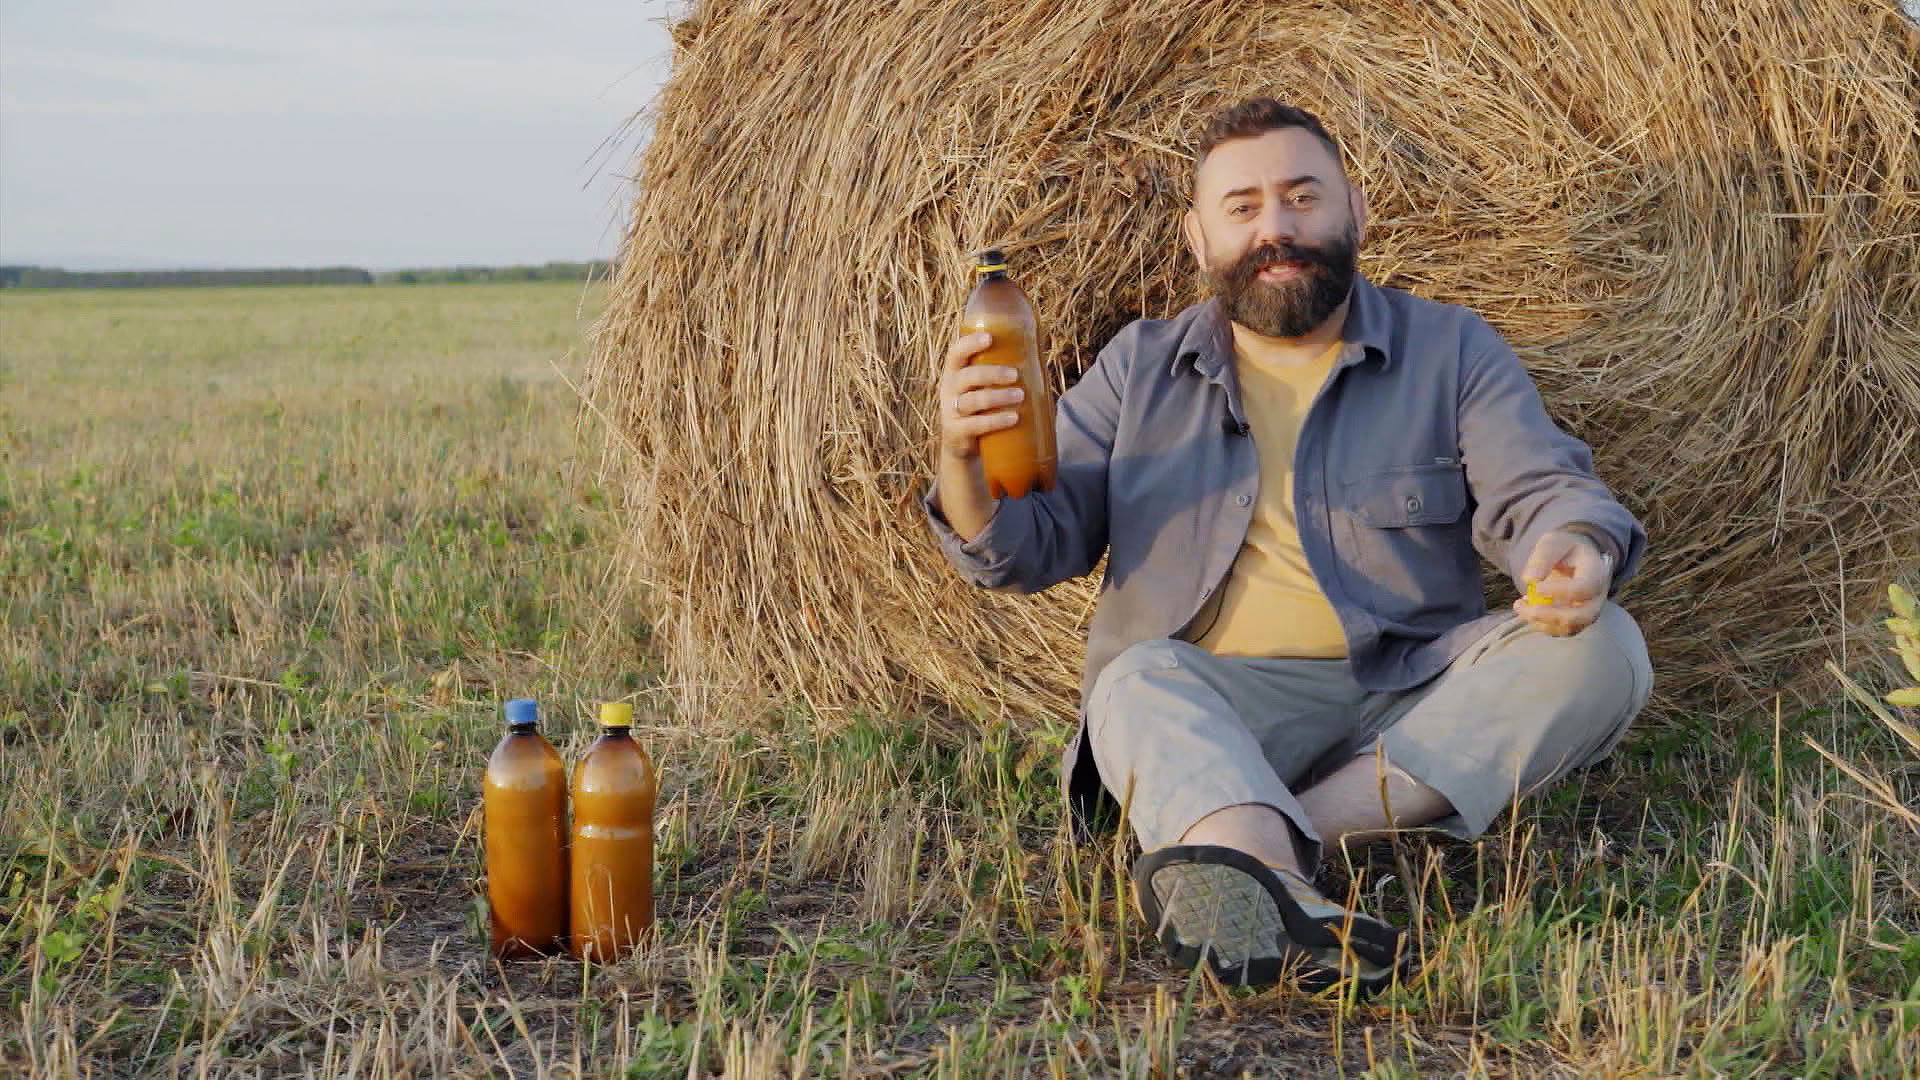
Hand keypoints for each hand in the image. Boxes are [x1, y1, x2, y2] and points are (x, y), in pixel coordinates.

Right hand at [938, 332, 1022, 459]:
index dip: (969, 344)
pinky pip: (975, 425)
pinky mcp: (957, 432)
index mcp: (955, 373)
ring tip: (1020, 395)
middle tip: (1016, 375)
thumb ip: (1001, 373)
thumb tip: (1040, 354)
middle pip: (967, 376)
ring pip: (972, 400)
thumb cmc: (981, 408)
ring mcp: (951, 411)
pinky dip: (996, 420)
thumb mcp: (983, 388)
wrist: (962, 446)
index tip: (990, 338)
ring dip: (998, 397)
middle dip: (992, 373)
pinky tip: (1014, 418)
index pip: (956, 353)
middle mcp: (949, 389)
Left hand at [1512, 530, 1608, 636]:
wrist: (1576, 559)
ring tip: (1520, 605)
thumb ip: (1542, 557)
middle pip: (1584, 616)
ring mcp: (1589, 611)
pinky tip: (1525, 608)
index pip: (1586, 587)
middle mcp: (1598, 596)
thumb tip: (1530, 579)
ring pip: (1570, 628)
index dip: (1560, 591)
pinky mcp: (1576, 621)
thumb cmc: (1564, 549)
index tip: (1536, 588)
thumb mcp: (1553, 543)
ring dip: (1540, 621)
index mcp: (1597, 572)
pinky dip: (1540, 624)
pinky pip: (1560, 631)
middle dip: (1550, 615)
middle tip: (1522, 605)